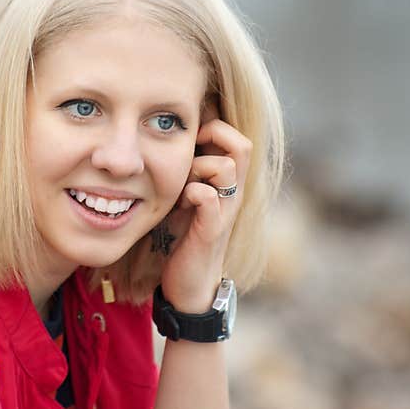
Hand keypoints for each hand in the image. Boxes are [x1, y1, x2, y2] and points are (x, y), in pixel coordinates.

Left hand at [159, 99, 252, 313]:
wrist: (189, 282)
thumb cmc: (182, 233)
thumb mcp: (183, 193)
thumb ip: (184, 168)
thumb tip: (167, 136)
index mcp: (227, 180)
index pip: (235, 135)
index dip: (213, 126)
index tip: (187, 139)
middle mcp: (233, 191)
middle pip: (242, 144)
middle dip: (212, 139)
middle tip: (189, 153)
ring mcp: (225, 210)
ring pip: (226, 166)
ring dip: (198, 168)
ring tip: (182, 184)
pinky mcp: (212, 230)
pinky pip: (208, 198)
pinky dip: (192, 194)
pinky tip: (180, 204)